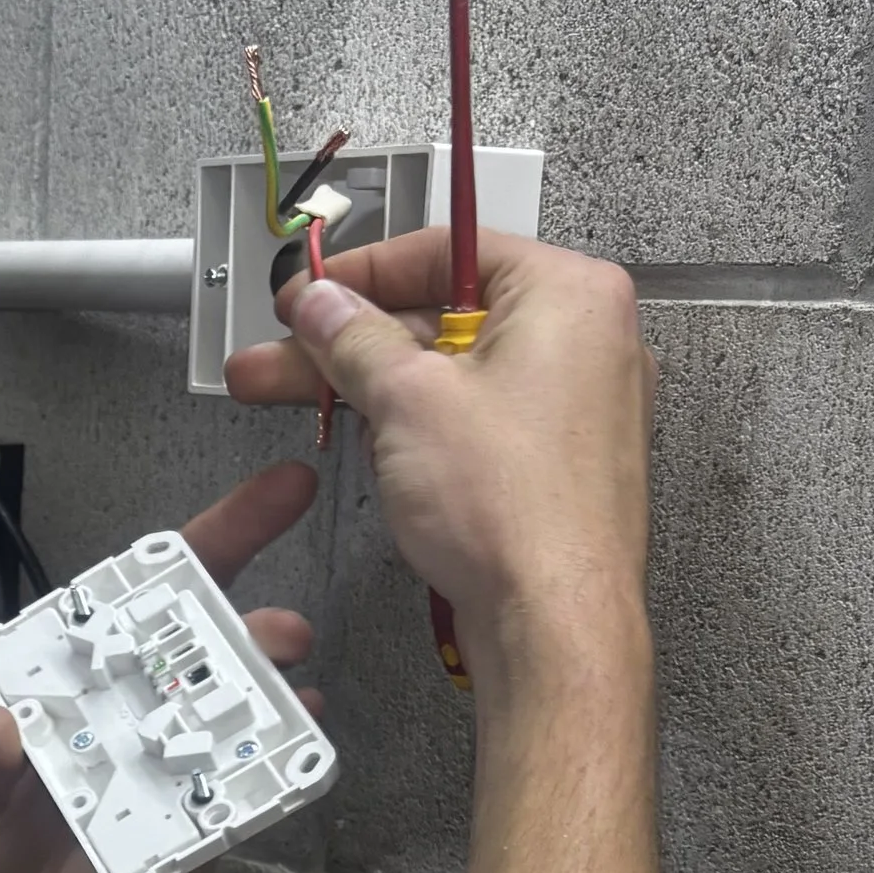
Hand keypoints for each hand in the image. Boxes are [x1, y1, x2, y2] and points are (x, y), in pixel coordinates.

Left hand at [0, 461, 319, 872]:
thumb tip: (5, 727)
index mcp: (86, 677)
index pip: (150, 596)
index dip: (214, 539)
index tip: (278, 493)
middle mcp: (139, 712)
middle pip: (211, 647)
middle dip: (255, 623)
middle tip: (281, 627)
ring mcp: (173, 768)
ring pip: (238, 715)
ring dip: (271, 693)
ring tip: (288, 679)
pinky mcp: (194, 830)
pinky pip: (245, 796)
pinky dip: (274, 772)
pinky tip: (292, 750)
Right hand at [226, 230, 653, 682]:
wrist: (554, 622)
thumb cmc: (516, 513)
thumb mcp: (406, 399)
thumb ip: (353, 338)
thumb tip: (323, 306)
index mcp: (568, 295)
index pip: (448, 250)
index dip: (361, 272)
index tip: (308, 295)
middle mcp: (587, 341)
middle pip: (446, 316)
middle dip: (352, 341)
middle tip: (286, 355)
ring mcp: (577, 406)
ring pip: (456, 373)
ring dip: (375, 386)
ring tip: (303, 400)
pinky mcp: (558, 463)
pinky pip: (479, 421)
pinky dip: (422, 425)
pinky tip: (368, 439)